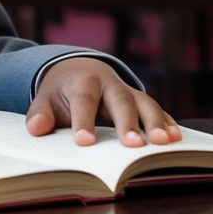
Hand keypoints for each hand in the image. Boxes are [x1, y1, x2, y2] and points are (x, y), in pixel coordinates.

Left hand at [26, 58, 181, 147]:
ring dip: (155, 122)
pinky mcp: (139, 100)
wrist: (78, 68)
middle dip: (127, 122)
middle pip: (120, 100)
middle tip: (133, 145)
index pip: (83, 100)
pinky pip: (156, 110)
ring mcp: (127, 90)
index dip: (84, 120)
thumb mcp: (46, 98)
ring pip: (143, 103)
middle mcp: (109, 82)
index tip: (84, 142)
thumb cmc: (62, 90)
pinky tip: (176, 139)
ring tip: (164, 143)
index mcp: (83, 80)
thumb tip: (36, 130)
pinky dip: (167, 122)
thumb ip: (40, 114)